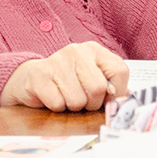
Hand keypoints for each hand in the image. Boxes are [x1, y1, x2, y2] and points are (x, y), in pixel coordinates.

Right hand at [0, 41, 129, 112]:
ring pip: (78, 100)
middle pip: (98, 88)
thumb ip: (111, 89)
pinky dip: (57, 108)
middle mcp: (77, 50)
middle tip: (81, 100)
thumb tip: (126, 101)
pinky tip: (52, 97)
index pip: (120, 71)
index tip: (105, 98)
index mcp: (94, 50)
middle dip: (91, 103)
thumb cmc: (67, 83)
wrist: (30, 80)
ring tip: (65, 97)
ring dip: (72, 107)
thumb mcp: (92, 80)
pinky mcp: (39, 75)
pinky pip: (58, 103)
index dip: (116, 92)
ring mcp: (56, 60)